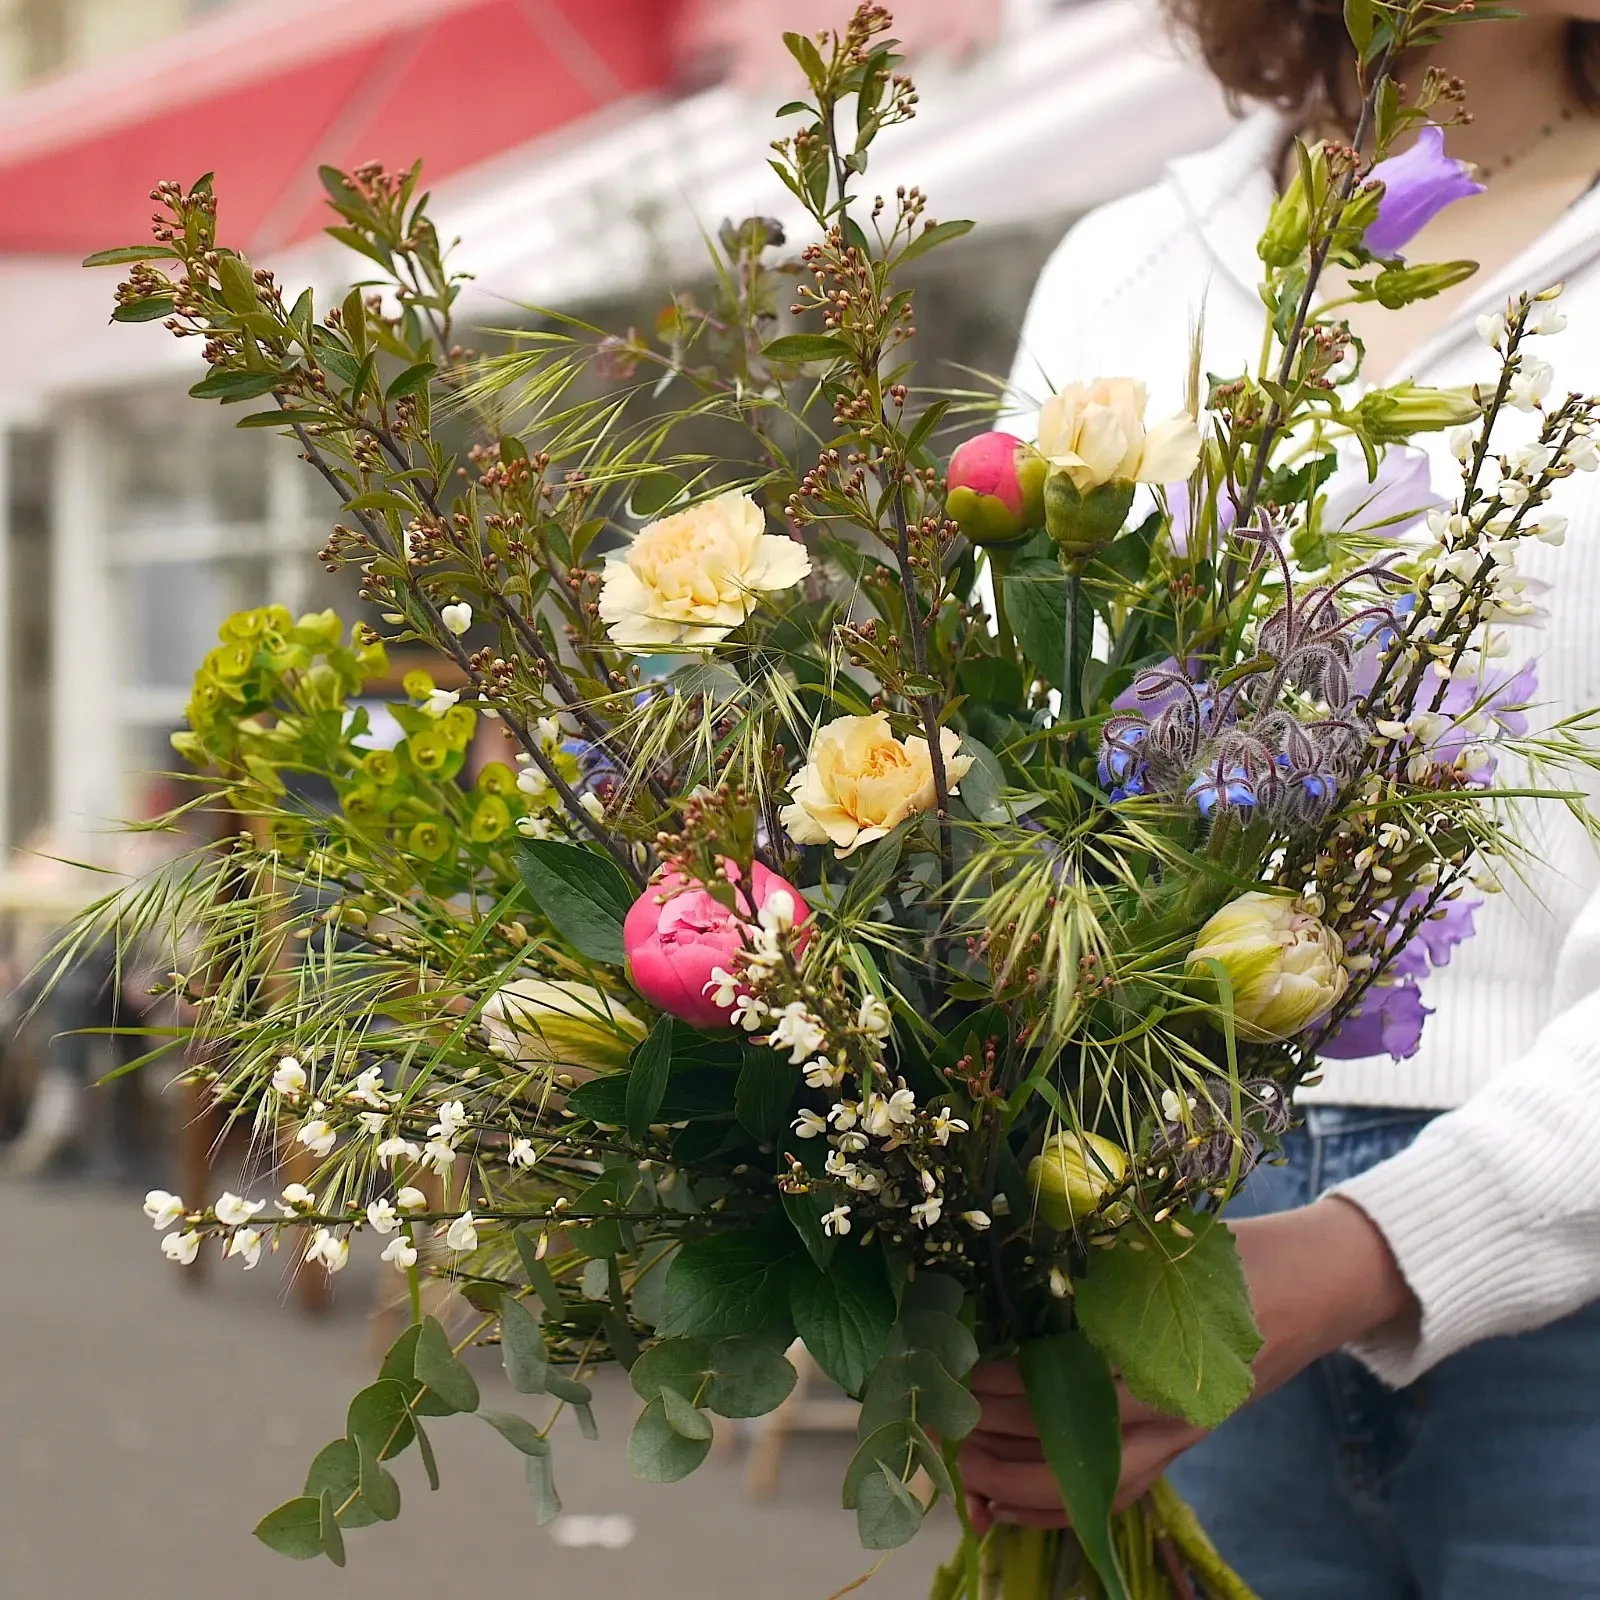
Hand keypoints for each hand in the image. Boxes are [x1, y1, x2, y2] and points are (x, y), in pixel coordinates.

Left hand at [959, 1196, 1417, 1531]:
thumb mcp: (1171, 1241)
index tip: (965, 1364)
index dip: (1014, 1384)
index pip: (1081, 1386)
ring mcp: (1181, 1436)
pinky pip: (1113, 1494)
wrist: (1318, 1285)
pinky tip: (1003, 1501)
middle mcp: (1178, 1411)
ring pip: (1092, 1488)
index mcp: (1174, 1352)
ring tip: (962, 1466)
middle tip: (943, 1415)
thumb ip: (1106, 1258)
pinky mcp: (1179, 1444)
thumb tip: (1018, 1249)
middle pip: (1078, 1449)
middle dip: (1001, 1438)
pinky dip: (1055, 1506)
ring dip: (1020, 1485)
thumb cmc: (1239, 1254)